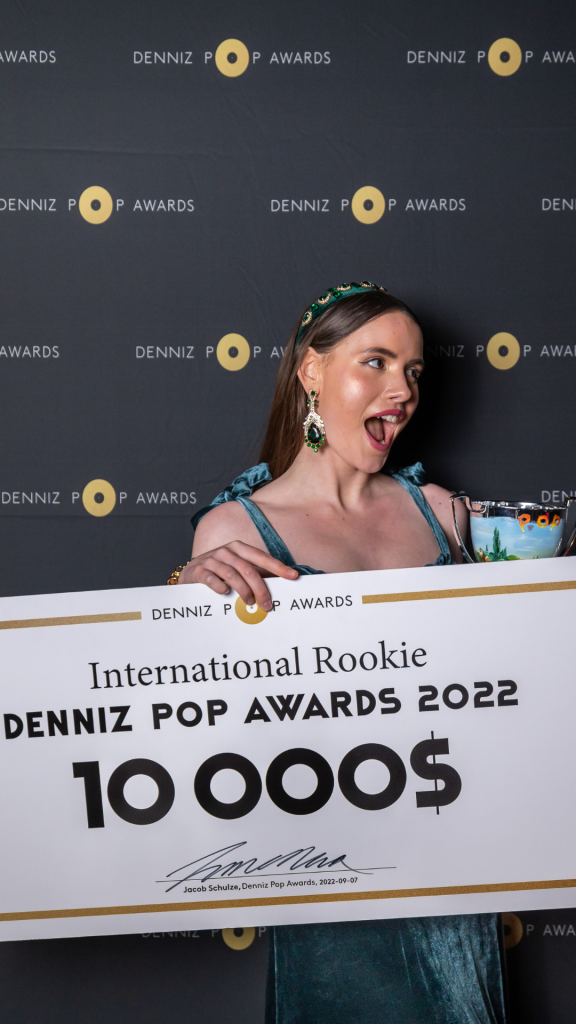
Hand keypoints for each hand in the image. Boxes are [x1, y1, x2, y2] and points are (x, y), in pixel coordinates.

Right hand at [177, 541, 297, 609]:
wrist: (191, 572)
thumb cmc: (220, 571)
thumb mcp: (238, 569)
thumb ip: (255, 574)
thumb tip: (280, 583)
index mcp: (239, 548)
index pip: (262, 557)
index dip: (278, 566)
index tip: (293, 576)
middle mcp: (226, 551)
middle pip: (248, 569)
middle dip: (260, 588)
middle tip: (267, 605)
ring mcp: (211, 559)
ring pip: (232, 574)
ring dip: (243, 591)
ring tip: (249, 603)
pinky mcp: (199, 570)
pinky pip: (212, 578)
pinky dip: (221, 587)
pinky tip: (226, 593)